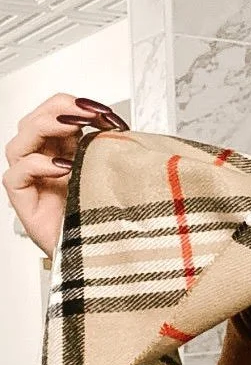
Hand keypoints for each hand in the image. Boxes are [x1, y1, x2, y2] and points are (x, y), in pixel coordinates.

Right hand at [3, 95, 127, 257]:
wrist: (102, 258)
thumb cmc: (108, 218)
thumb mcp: (114, 175)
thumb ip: (111, 150)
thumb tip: (120, 126)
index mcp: (64, 151)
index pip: (56, 115)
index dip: (75, 106)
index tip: (104, 112)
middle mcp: (44, 162)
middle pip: (34, 121)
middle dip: (59, 109)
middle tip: (87, 113)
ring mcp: (32, 182)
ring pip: (18, 142)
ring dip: (45, 127)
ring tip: (72, 129)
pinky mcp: (24, 202)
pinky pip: (16, 174)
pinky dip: (36, 164)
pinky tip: (62, 167)